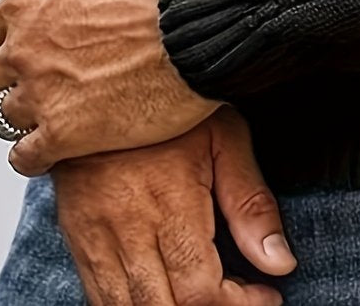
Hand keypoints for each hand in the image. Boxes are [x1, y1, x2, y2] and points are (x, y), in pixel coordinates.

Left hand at [0, 0, 217, 174]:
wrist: (200, 26)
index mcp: (26, 3)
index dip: (0, 43)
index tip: (21, 49)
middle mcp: (23, 50)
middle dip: (5, 82)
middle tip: (37, 83)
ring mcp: (41, 94)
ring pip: (1, 119)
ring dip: (21, 118)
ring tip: (49, 115)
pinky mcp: (65, 135)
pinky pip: (25, 157)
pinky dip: (33, 156)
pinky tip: (54, 149)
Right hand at [52, 107, 296, 305]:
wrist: (99, 76)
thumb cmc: (170, 100)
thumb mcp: (224, 134)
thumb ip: (251, 202)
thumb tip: (280, 262)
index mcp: (169, 203)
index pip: (201, 292)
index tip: (268, 292)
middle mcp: (127, 230)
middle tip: (241, 297)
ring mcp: (96, 239)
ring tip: (207, 295)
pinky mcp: (78, 240)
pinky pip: (101, 299)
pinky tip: (166, 292)